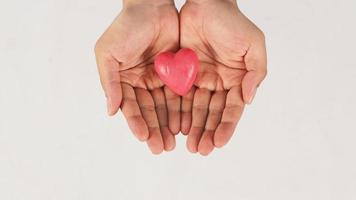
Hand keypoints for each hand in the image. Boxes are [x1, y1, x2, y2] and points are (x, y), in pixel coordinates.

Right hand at [94, 0, 179, 153]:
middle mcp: (141, 83)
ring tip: (173, 142)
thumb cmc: (126, 27)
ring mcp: (159, 79)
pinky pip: (179, 94)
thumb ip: (109, 82)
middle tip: (161, 148)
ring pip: (165, 107)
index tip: (143, 137)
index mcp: (123, 80)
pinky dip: (181, 109)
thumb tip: (111, 111)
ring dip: (168, 124)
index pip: (130, 106)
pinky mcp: (176, 73)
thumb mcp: (108, 53)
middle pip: (148, 111)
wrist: (152, 6)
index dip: (136, 122)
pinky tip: (184, 124)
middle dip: (154, 129)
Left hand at [180, 0, 266, 154]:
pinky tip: (176, 126)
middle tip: (200, 150)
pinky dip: (178, 111)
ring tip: (188, 145)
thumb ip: (256, 72)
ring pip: (195, 108)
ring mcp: (199, 79)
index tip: (218, 142)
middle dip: (207, 132)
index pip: (232, 108)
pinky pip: (179, 96)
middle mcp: (218, 83)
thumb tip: (249, 99)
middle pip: (212, 113)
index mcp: (236, 79)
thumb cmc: (232, 22)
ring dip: (193, 127)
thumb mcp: (254, 44)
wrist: (205, 4)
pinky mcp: (182, 73)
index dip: (226, 126)